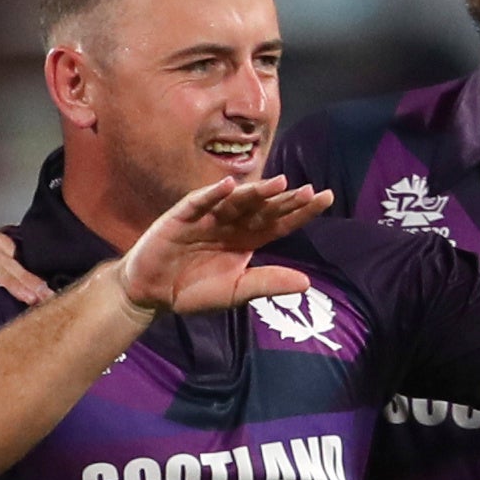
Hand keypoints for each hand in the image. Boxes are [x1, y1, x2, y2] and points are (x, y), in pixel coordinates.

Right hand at [117, 173, 333, 316]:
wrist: (153, 295)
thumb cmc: (195, 290)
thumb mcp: (236, 291)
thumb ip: (267, 283)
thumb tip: (307, 282)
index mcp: (247, 239)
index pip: (280, 222)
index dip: (301, 211)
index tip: (326, 198)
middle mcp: (231, 223)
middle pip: (263, 208)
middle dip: (284, 199)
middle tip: (309, 191)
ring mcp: (207, 216)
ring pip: (236, 201)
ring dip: (256, 192)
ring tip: (278, 184)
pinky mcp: (182, 217)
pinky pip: (199, 202)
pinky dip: (213, 194)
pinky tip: (229, 186)